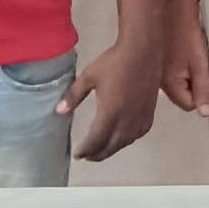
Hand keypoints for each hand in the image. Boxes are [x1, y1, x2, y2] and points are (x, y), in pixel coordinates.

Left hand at [57, 42, 159, 161]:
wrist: (142, 51)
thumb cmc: (115, 62)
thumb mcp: (89, 77)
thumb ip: (73, 96)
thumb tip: (59, 111)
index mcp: (110, 112)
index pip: (95, 141)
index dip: (85, 151)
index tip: (77, 155)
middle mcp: (126, 120)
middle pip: (110, 147)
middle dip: (96, 154)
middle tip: (86, 156)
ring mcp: (139, 119)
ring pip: (124, 144)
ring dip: (111, 149)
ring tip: (100, 149)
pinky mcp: (149, 115)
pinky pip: (136, 136)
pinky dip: (125, 141)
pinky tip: (120, 138)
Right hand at [161, 0, 208, 115]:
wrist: (171, 10)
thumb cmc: (185, 34)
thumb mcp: (200, 65)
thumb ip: (203, 91)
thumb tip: (205, 113)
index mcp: (170, 85)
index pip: (190, 105)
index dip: (202, 95)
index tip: (208, 82)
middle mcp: (160, 81)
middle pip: (183, 96)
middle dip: (195, 88)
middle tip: (202, 70)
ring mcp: (159, 72)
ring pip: (179, 84)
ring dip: (189, 77)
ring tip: (194, 60)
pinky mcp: (159, 62)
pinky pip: (173, 74)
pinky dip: (182, 68)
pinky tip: (185, 55)